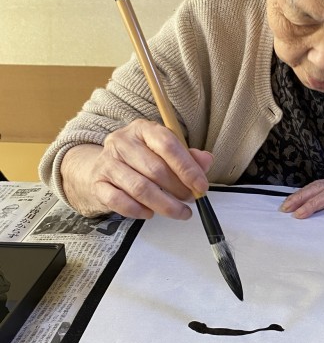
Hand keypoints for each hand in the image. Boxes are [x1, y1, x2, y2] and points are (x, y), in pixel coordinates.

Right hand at [61, 118, 212, 219]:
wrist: (101, 168)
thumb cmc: (140, 159)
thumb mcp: (165, 152)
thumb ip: (188, 156)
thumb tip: (206, 161)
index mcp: (143, 129)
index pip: (167, 145)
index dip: (187, 168)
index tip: (201, 186)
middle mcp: (122, 142)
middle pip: (155, 169)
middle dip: (178, 189)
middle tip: (191, 201)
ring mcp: (107, 163)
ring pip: (140, 188)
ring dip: (164, 205)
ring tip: (179, 212)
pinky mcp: (98, 184)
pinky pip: (119, 201)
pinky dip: (138, 211)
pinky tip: (150, 213)